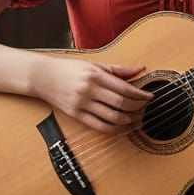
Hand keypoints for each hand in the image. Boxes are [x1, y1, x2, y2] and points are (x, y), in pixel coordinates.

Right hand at [32, 57, 153, 133]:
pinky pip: (99, 127)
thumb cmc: (70, 69)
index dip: (140, 95)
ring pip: (112, 118)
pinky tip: (124, 128)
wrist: (43, 77)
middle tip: (146, 109)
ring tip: (138, 120)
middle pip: (121, 104)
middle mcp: (89, 90)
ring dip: (129, 122)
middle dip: (138, 109)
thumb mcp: (94, 64)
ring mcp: (82, 104)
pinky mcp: (76, 116)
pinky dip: (115, 130)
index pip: (124, 88)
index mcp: (95, 75)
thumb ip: (118, 69)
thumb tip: (140, 69)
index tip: (150, 97)